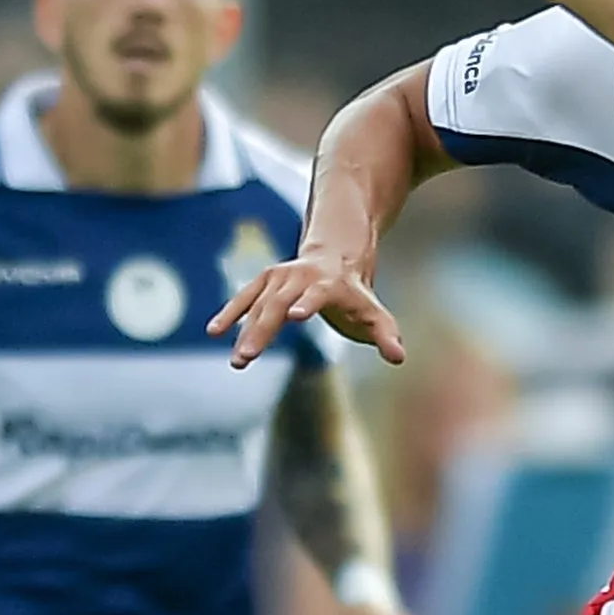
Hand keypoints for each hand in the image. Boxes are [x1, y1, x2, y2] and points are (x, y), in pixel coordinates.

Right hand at [207, 251, 405, 368]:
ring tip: (236, 359)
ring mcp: (280, 277)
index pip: (317, 293)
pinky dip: (230, 312)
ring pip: (258, 303)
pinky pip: (244, 297)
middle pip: (278, 303)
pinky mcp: (265, 281)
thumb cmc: (356, 295)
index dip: (306, 303)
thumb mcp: (375, 313)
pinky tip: (213, 331)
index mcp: (330, 284)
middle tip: (246, 358)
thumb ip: (386, 335)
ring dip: (243, 329)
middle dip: (261, 330)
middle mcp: (301, 276)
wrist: (337, 255)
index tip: (294, 316)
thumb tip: (399, 358)